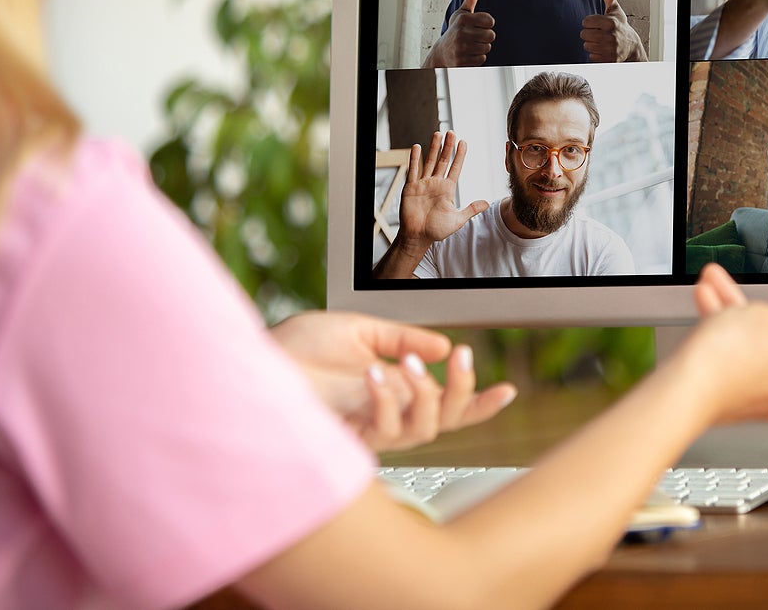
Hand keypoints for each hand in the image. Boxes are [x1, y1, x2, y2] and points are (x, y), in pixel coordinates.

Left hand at [270, 311, 516, 450]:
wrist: (259, 360)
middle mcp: (388, 414)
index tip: (508, 391)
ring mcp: (370, 427)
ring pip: (423, 428)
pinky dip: (386, 399)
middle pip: (446, 421)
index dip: (479, 402)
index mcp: (396, 389)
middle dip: (464, 392)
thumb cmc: (300, 348)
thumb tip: (443, 347)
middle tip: (465, 357)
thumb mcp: (363, 330)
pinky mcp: (349, 436)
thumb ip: (405, 338)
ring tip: (411, 365)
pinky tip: (374, 374)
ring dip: (425, 393)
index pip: (447, 403)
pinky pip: (384, 426)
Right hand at [396, 130, 488, 246]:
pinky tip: (417, 147)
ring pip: (430, 161)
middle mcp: (436, 183)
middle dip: (448, 146)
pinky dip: (414, 158)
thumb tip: (487, 203)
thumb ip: (471, 209)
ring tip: (438, 134)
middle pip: (443, 161)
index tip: (463, 142)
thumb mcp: (457, 220)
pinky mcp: (411, 187)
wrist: (418, 237)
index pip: (455, 168)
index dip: (459, 155)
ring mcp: (423, 184)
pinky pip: (413, 170)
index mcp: (447, 189)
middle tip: (452, 132)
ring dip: (434, 148)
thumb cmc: (436, 230)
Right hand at [427, 0, 495, 66]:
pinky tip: (468, 55)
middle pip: (491, 35)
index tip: (477, 25)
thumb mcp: (462, 13)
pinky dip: (477, 59)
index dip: (486, 24)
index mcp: (463, 19)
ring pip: (487, 48)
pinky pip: (481, 60)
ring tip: (470, 46)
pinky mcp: (462, 62)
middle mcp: (460, 33)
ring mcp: (460, 48)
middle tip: (474, 37)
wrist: (442, 53)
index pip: (490, 20)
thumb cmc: (456, 30)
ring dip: (481, 48)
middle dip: (485, 37)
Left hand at [579, 0, 637, 61]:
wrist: (632, 47)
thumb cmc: (620, 27)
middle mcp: (611, 36)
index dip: (589, 22)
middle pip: (584, 34)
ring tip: (600, 41)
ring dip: (591, 44)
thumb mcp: (615, 11)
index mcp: (611, 22)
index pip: (586, 22)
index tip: (596, 23)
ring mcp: (610, 49)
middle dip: (588, 33)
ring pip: (587, 46)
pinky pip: (592, 57)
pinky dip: (595, 54)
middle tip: (597, 33)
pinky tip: (602, 50)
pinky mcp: (609, 60)